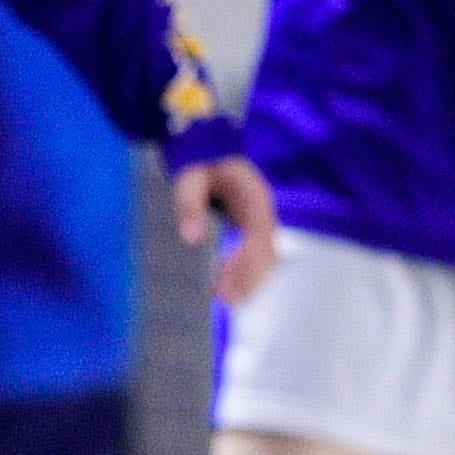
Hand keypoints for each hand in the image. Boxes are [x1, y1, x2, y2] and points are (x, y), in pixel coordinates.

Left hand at [174, 154, 279, 304]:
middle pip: (266, 252)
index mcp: (253, 198)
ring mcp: (262, 221)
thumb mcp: (189, 181)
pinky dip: (248, 273)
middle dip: (250, 277)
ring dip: (251, 279)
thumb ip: (189, 207)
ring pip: (265, 257)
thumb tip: (191, 238)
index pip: (257, 236)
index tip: (229, 280)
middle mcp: (263, 212)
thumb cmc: (199, 167)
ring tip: (228, 301)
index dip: (246, 261)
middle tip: (227, 300)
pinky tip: (230, 288)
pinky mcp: (254, 228)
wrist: (211, 152)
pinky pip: (257, 255)